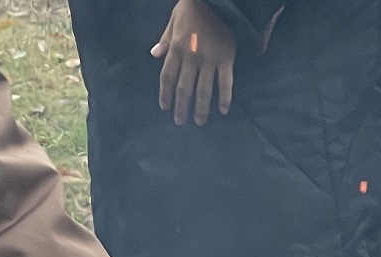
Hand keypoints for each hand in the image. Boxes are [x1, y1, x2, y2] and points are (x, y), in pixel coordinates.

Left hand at [153, 0, 236, 123]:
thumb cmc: (192, 8)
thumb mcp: (174, 20)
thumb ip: (165, 40)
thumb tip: (154, 54)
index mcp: (177, 48)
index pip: (167, 77)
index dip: (165, 94)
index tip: (165, 107)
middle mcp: (191, 57)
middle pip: (184, 89)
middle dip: (181, 107)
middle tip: (180, 121)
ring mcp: (209, 60)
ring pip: (203, 90)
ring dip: (201, 109)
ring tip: (199, 121)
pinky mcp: (226, 59)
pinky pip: (225, 82)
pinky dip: (225, 98)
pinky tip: (223, 111)